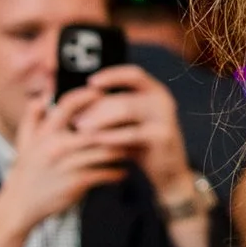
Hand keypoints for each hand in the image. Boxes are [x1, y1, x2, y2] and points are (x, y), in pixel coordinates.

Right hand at [0, 86, 131, 230]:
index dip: (87, 96)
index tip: (103, 94)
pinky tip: (123, 172)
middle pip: (96, 129)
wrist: (21, 204)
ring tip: (132, 148)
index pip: (68, 105)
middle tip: (131, 123)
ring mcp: (68, 164)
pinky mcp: (77, 182)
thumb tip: (42, 97)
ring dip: (122, 150)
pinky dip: (117, 173)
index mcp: (46, 132)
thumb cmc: (27, 171)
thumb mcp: (24, 141)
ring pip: (105, 151)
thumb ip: (32, 117)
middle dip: (115, 125)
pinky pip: (105, 173)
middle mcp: (57, 145)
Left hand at [71, 66, 213, 246]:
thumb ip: (113, 110)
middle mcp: (163, 100)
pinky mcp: (163, 136)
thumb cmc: (144, 146)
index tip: (89, 83)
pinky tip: (96, 142)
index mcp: (156, 91)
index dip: (111, 75)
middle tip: (75, 119)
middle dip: (96, 107)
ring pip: (126, 110)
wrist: (170, 173)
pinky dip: (111, 136)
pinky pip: (131, 133)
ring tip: (81, 129)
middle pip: (123, 96)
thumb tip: (80, 99)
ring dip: (100, 119)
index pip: (133, 73)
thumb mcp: (129, 123)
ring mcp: (166, 117)